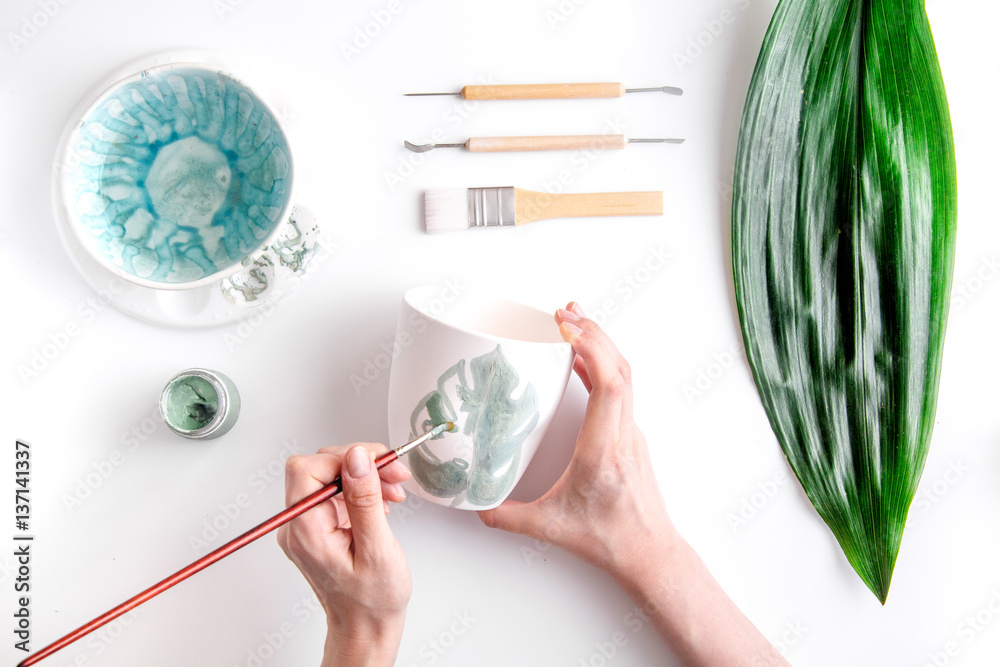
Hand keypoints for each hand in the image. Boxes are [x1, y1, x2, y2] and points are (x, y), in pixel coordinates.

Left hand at [278, 443, 411, 666]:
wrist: (366, 627)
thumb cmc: (372, 600)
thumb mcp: (377, 548)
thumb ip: (365, 500)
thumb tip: (357, 458)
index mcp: (306, 531)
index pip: (306, 469)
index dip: (343, 459)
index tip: (375, 463)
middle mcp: (298, 526)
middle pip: (319, 468)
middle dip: (360, 464)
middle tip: (394, 474)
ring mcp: (307, 526)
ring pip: (330, 477)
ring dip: (365, 476)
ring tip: (394, 490)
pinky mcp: (319, 526)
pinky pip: (335, 492)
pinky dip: (361, 490)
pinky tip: (382, 502)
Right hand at [478, 302, 676, 583]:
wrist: (649, 552)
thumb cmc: (608, 539)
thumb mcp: (549, 528)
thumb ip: (507, 516)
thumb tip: (475, 503)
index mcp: (602, 451)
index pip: (610, 386)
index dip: (592, 349)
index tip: (567, 328)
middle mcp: (621, 435)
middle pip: (619, 368)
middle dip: (593, 332)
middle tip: (563, 310)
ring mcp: (630, 432)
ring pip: (624, 374)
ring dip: (600, 343)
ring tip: (572, 320)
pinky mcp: (630, 435)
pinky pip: (621, 387)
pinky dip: (602, 363)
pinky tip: (582, 356)